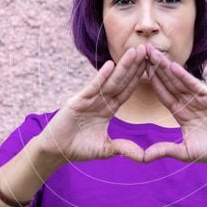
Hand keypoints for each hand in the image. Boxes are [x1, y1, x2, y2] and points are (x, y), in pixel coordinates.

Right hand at [35, 44, 149, 163]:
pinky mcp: (77, 102)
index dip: (139, 78)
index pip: (126, 91)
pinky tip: (110, 65)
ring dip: (122, 66)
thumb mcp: (105, 149)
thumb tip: (144, 157)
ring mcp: (88, 99)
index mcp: (108, 109)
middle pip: (121, 81)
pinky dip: (101, 77)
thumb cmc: (78, 148)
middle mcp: (100, 101)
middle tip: (147, 49)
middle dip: (134, 66)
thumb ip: (123, 148)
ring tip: (133, 52)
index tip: (152, 66)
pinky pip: (92, 87)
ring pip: (110, 81)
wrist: (55, 152)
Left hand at [141, 44, 206, 164]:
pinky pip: (194, 85)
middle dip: (155, 67)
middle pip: (168, 82)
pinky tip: (172, 66)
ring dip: (166, 67)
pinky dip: (183, 76)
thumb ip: (164, 150)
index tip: (137, 70)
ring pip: (179, 80)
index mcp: (181, 112)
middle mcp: (189, 102)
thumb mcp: (184, 152)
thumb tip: (143, 158)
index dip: (151, 82)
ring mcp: (200, 98)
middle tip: (142, 51)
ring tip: (153, 54)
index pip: (163, 93)